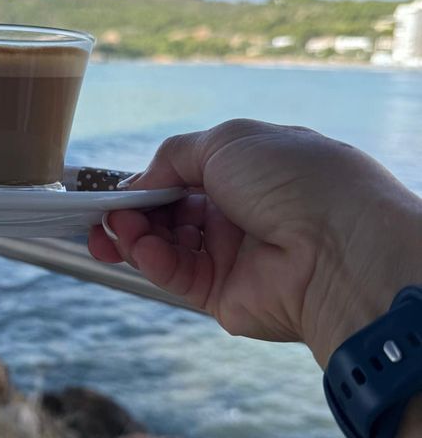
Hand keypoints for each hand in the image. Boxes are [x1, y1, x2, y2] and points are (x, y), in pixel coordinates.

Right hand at [89, 119, 421, 366]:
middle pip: (168, 215)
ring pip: (166, 246)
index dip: (147, 183)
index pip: (183, 178)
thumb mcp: (226, 142)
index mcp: (247, 173)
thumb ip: (174, 157)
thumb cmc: (290, 178)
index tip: (114, 190)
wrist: (336, 243)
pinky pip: (177, 275)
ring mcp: (231, 256)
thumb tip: (138, 182)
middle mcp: (239, 214)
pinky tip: (137, 246)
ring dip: (134, 236)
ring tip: (112, 229)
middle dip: (131, 214)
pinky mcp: (223, 294)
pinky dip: (152, 259)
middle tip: (101, 216)